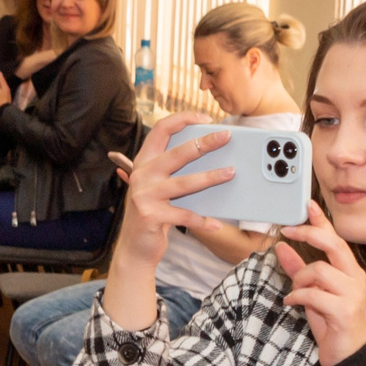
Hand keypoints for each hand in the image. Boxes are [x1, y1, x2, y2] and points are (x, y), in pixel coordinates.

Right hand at [115, 113, 236, 272]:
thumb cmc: (152, 212)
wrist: (134, 247)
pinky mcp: (151, 216)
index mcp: (144, 162)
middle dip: (205, 143)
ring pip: (185, 183)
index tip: (205, 118)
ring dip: (211, 177)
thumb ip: (173, 170)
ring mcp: (144, 195)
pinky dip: (202, 221)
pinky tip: (216, 223)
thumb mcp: (158, 186)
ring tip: (231, 173)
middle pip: (177, 153)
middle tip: (226, 137)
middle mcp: (142, 175)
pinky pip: (184, 216)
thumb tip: (209, 152)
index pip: (161, 129)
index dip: (183, 119)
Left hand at [273, 201, 365, 365]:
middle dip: (310, 233)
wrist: (346, 353)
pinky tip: (292, 303)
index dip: (321, 221)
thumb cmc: (331, 320)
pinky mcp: (344, 311)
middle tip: (288, 231)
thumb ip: (297, 269)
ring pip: (319, 270)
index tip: (308, 204)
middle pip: (334, 244)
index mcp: (348, 270)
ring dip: (299, 279)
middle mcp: (353, 277)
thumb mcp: (310, 290)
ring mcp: (351, 294)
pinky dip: (297, 297)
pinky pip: (313, 294)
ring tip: (295, 292)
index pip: (335, 238)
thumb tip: (281, 247)